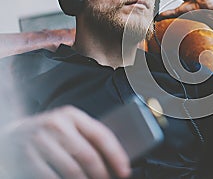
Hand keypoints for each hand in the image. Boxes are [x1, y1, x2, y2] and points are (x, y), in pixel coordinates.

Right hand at [0, 106, 130, 178]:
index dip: (116, 155)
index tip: (125, 170)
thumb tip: (115, 158)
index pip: (101, 135)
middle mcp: (56, 125)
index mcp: (72, 115)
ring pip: (72, 170)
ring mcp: (40, 141)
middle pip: (88, 155)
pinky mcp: (26, 158)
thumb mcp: (69, 127)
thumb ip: (88, 137)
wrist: (12, 136)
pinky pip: (52, 178)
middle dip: (102, 174)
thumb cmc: (49, 133)